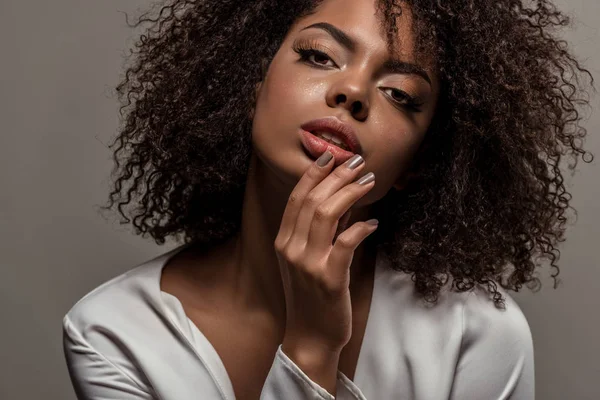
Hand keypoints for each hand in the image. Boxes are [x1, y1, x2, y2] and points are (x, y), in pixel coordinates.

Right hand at [274, 150, 376, 353]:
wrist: (310, 336)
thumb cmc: (311, 297)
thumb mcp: (306, 260)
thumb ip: (318, 232)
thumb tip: (341, 201)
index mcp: (283, 241)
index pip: (296, 198)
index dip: (313, 173)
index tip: (330, 155)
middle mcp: (291, 249)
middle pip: (313, 200)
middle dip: (336, 176)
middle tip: (357, 162)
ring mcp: (308, 264)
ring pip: (326, 214)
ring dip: (350, 193)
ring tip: (368, 181)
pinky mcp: (329, 278)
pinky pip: (346, 243)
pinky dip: (361, 228)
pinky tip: (373, 222)